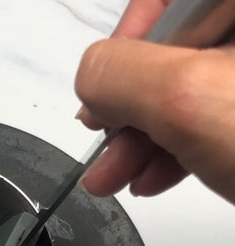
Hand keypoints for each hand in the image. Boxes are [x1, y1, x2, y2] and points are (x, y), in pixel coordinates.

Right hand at [74, 0, 234, 202]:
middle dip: (129, 105)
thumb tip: (90, 80)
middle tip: (106, 141)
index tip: (110, 89)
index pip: (165, 0)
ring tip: (115, 176)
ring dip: (141, 137)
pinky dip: (174, 148)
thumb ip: (121, 76)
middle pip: (174, 47)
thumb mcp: (188, 100)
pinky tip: (151, 176)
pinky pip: (208, 117)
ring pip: (187, 88)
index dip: (129, 39)